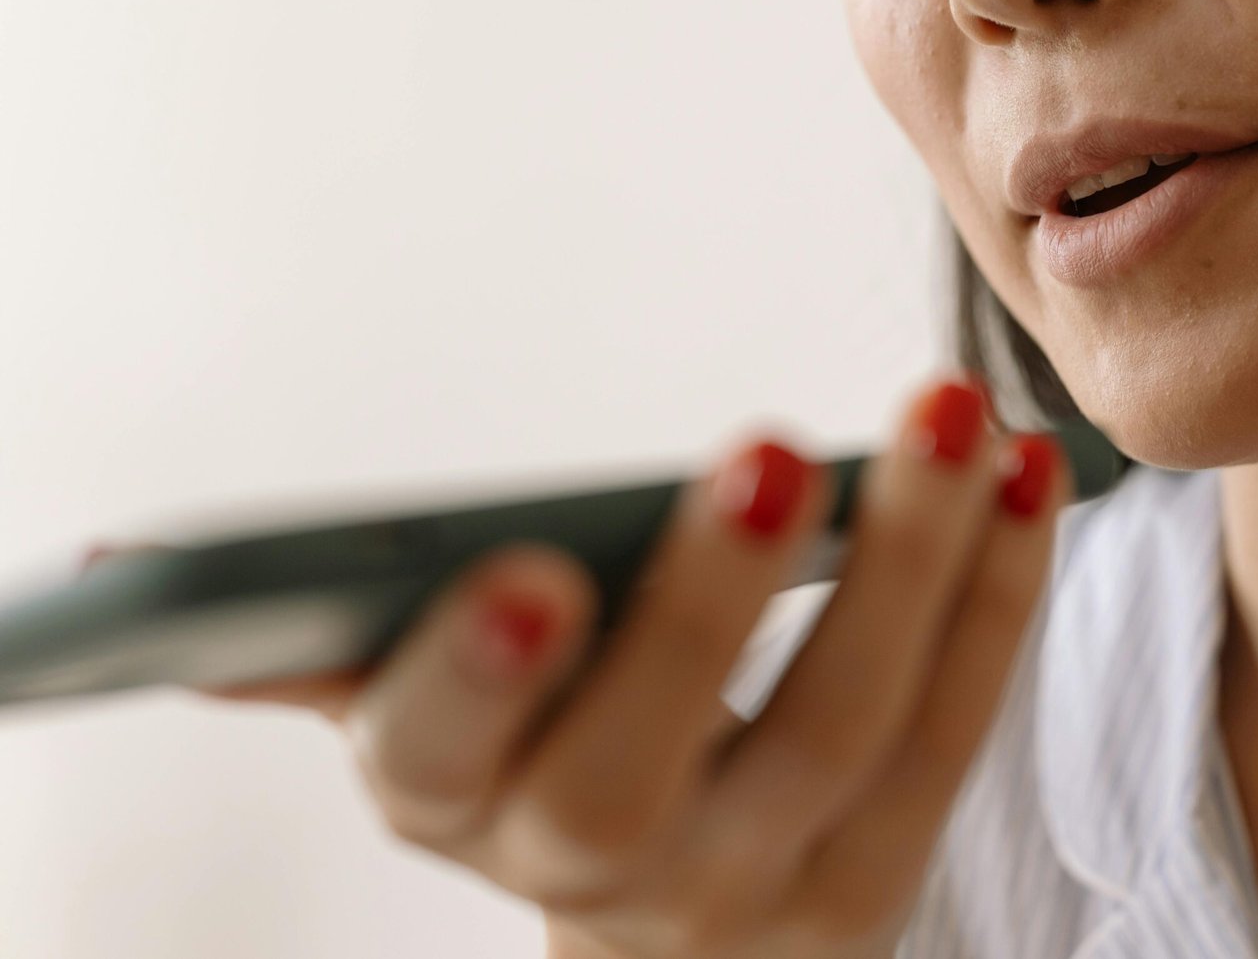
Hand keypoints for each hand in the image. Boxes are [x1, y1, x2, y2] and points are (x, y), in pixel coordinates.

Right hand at [85, 374, 1071, 958]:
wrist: (668, 928)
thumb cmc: (541, 761)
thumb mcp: (435, 722)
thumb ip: (344, 653)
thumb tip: (163, 593)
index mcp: (449, 801)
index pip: (433, 759)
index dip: (472, 676)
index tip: (524, 571)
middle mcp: (588, 869)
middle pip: (646, 765)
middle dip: (707, 613)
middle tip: (769, 450)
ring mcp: (749, 895)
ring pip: (841, 742)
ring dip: (907, 576)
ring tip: (953, 418)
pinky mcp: (873, 881)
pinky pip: (953, 737)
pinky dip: (995, 600)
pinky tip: (1026, 480)